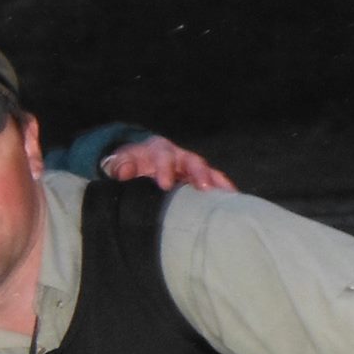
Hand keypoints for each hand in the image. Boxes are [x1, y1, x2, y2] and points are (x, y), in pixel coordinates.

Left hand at [101, 136, 237, 191]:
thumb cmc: (130, 164)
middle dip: (199, 173)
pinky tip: (233, 202)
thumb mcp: (121, 162)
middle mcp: (179, 156)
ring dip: (217, 183)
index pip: (163, 157)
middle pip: (192, 161)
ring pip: (208, 171)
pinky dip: (222, 191)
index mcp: (159, 151)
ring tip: (228, 197)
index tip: (165, 184)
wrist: (138, 162)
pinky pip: (214, 183)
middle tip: (204, 187)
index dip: (165, 169)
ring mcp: (191, 168)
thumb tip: (124, 172)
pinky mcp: (197, 179)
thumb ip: (120, 166)